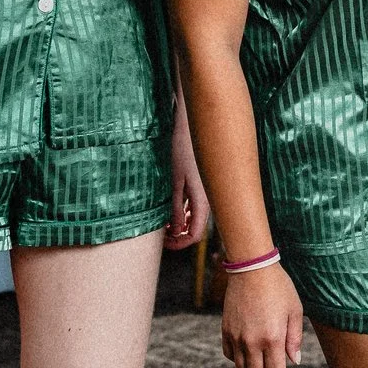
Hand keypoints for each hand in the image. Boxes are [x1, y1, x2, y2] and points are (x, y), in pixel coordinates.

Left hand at [164, 99, 211, 251]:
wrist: (191, 124)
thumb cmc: (182, 150)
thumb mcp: (174, 181)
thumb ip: (177, 207)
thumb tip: (175, 230)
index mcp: (203, 199)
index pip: (196, 234)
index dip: (179, 243)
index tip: (163, 241)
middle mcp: (208, 197)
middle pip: (196, 227)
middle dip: (178, 234)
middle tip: (159, 231)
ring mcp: (205, 190)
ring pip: (195, 217)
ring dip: (179, 223)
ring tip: (161, 219)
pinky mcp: (201, 183)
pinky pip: (194, 205)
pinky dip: (183, 211)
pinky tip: (170, 207)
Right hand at [221, 262, 304, 367]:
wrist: (252, 269)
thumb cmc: (279, 288)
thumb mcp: (295, 311)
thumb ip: (295, 338)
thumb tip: (294, 361)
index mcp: (272, 338)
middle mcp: (252, 342)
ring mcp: (236, 337)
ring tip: (263, 367)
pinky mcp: (225, 331)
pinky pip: (230, 355)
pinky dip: (239, 360)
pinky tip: (248, 355)